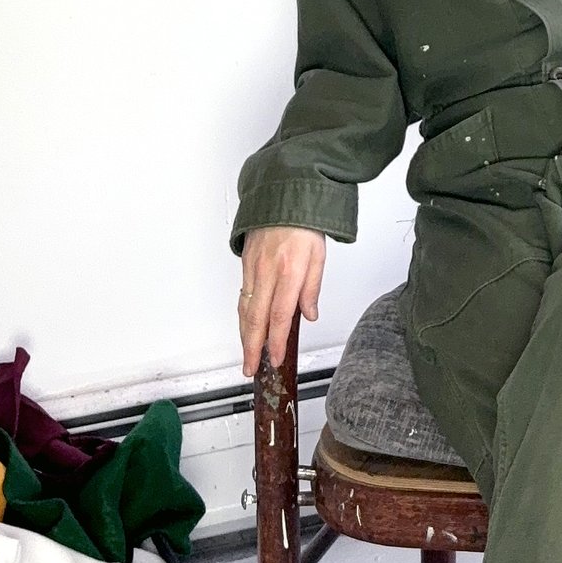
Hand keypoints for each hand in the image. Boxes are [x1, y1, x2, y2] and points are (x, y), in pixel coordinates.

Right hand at [239, 226, 325, 376]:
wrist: (284, 194)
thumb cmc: (305, 224)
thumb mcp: (319, 256)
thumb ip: (312, 288)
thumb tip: (308, 315)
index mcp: (290, 270)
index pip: (281, 315)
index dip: (276, 341)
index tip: (275, 358)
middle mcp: (268, 271)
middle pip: (256, 318)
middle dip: (252, 347)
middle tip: (251, 368)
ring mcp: (253, 268)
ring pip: (245, 309)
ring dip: (244, 336)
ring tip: (247, 355)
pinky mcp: (245, 264)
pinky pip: (242, 295)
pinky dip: (242, 316)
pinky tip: (245, 328)